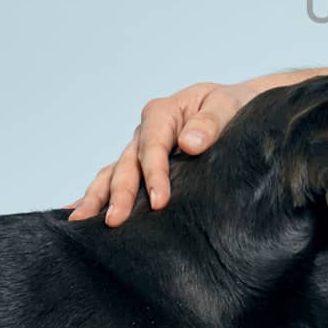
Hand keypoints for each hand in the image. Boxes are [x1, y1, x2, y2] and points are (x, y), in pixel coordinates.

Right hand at [66, 62, 327, 226]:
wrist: (249, 109)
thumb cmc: (241, 106)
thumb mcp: (230, 105)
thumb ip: (211, 122)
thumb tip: (190, 142)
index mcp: (165, 111)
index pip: (152, 145)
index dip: (154, 173)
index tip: (160, 200)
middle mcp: (148, 130)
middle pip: (127, 162)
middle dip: (119, 192)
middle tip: (114, 221)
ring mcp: (143, 149)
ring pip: (114, 171)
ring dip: (98, 195)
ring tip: (81, 221)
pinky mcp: (146, 166)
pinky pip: (117, 178)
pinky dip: (98, 193)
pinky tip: (78, 215)